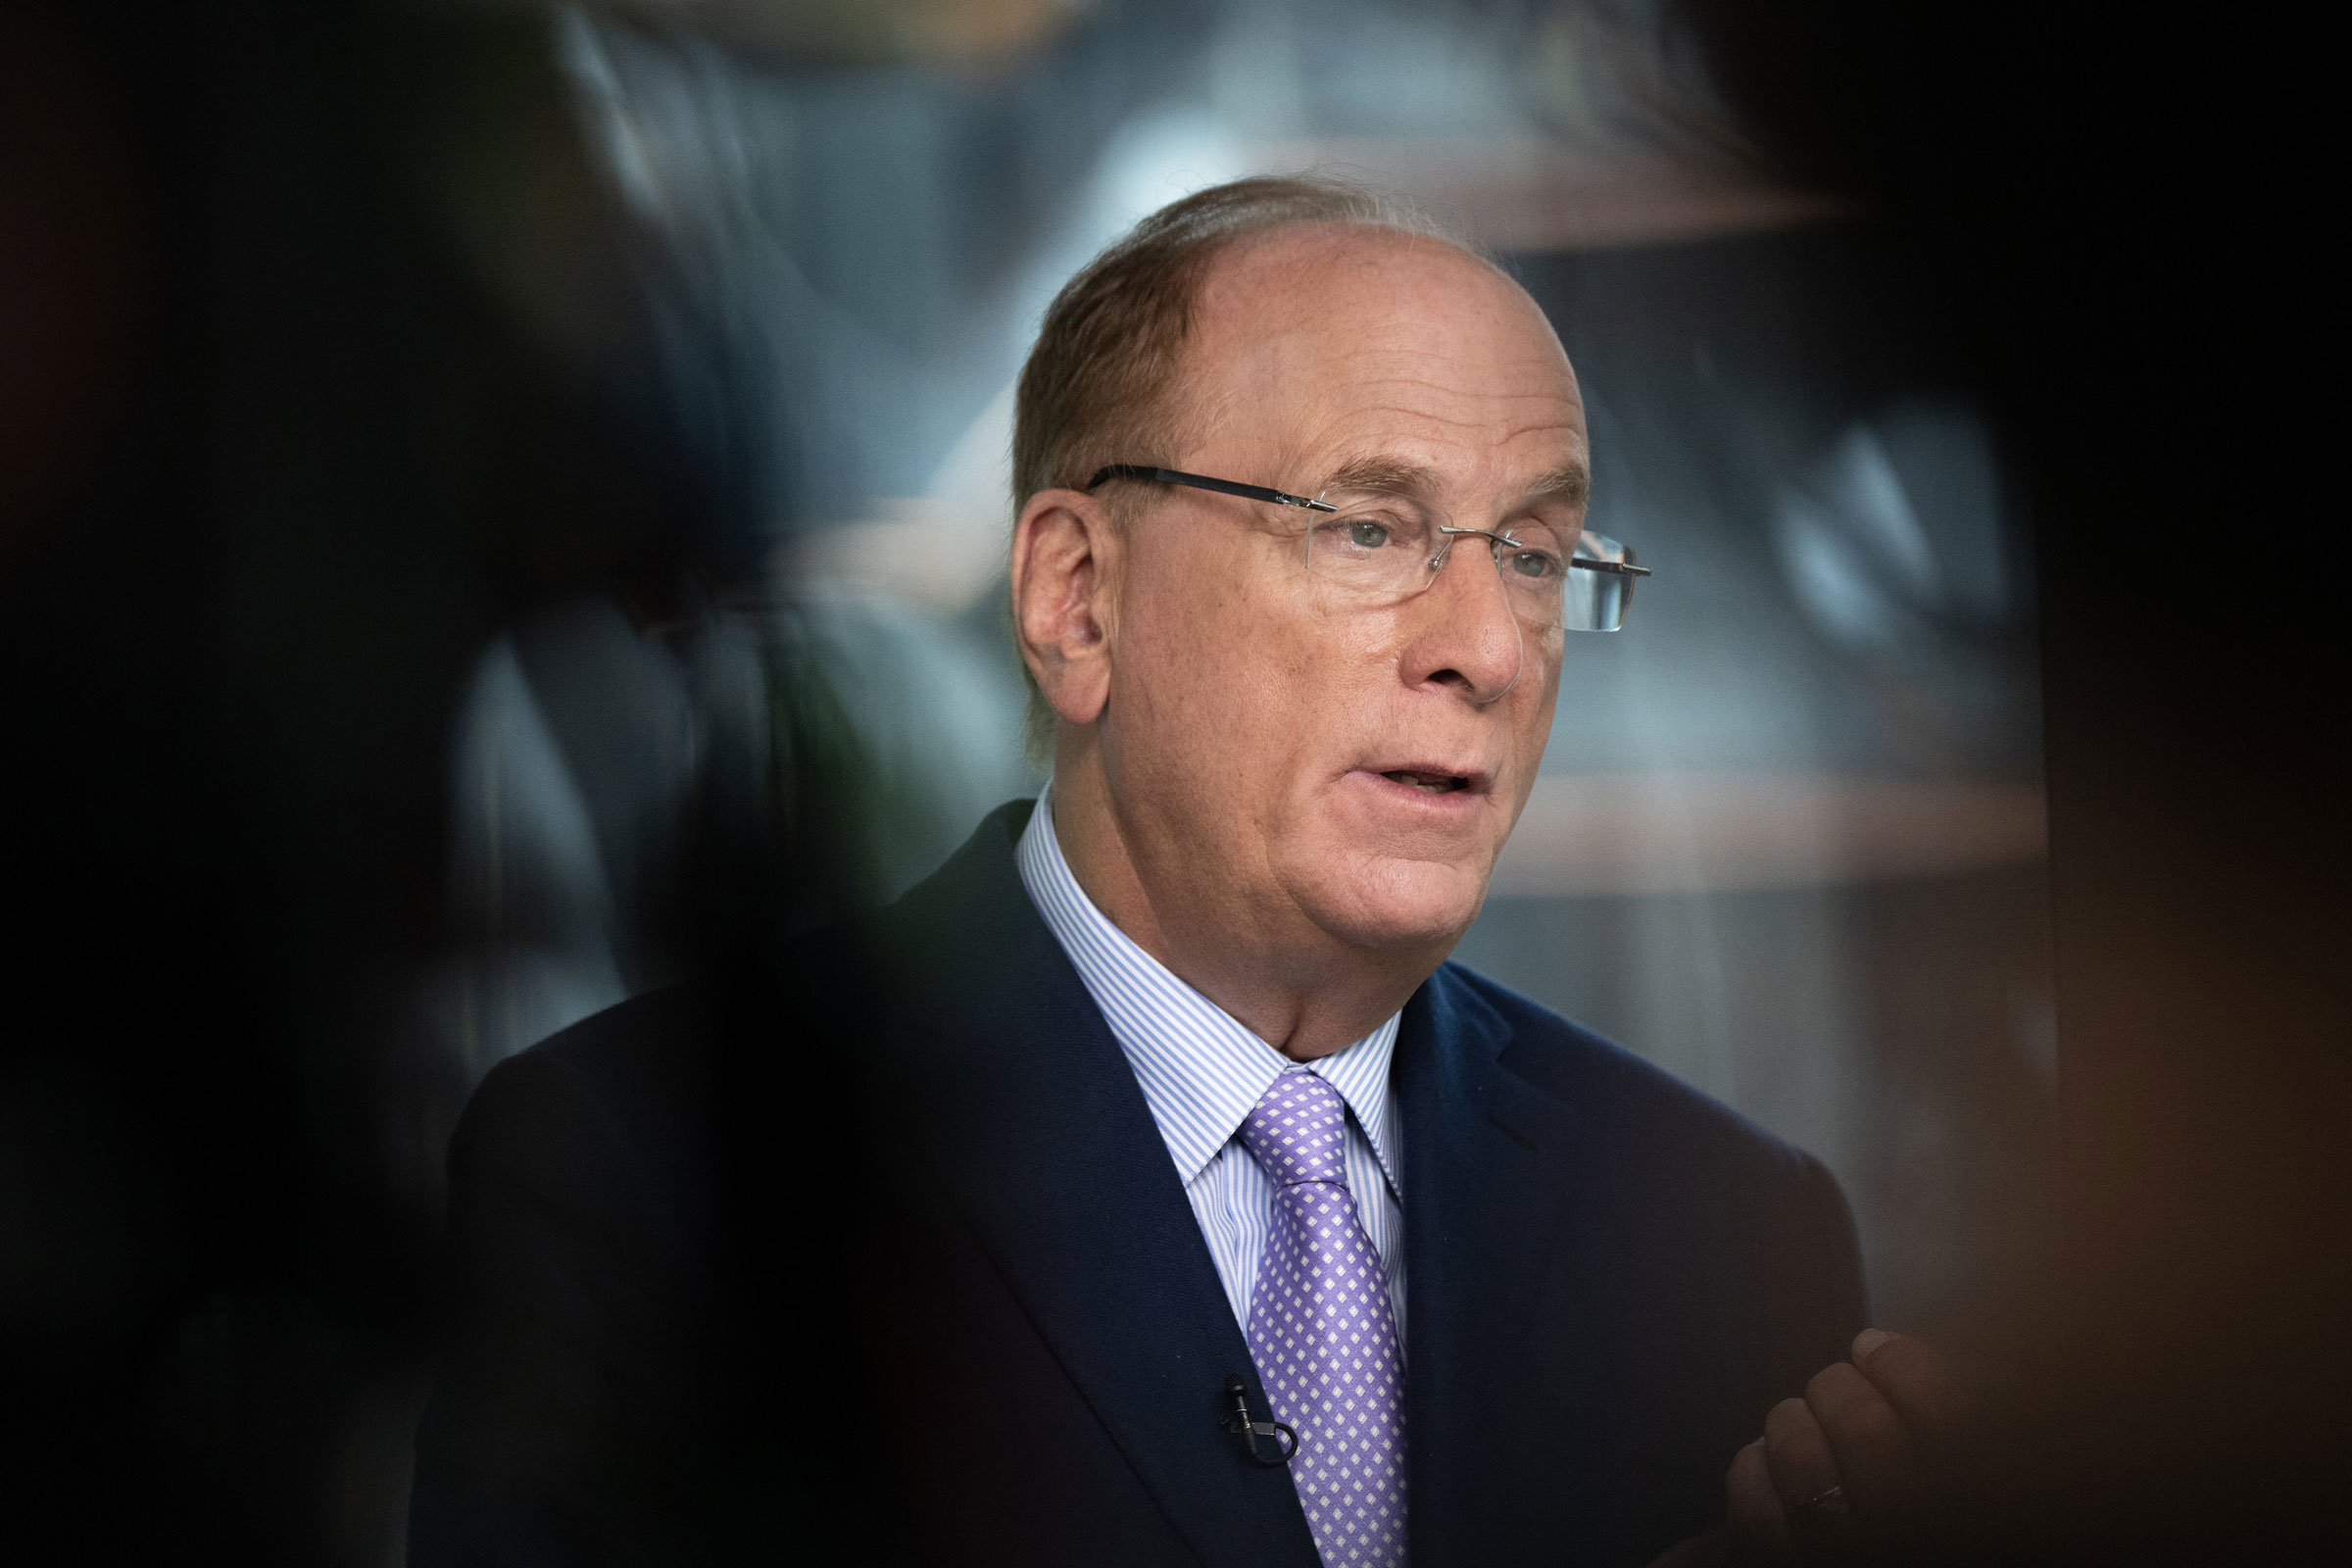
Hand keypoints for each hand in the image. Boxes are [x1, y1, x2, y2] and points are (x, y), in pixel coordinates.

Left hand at [1723, 1329, 1977, 1557]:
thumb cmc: (1889, 1494)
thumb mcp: (1937, 1456)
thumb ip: (1923, 1408)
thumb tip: (1875, 1343)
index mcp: (1956, 1491)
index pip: (1943, 1413)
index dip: (1899, 1364)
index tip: (1869, 1346)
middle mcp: (1907, 1529)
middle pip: (1865, 1430)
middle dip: (1835, 1389)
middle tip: (1833, 1392)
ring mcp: (1844, 1551)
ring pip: (1803, 1459)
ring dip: (1789, 1425)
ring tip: (1798, 1428)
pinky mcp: (1786, 1564)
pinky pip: (1755, 1504)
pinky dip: (1752, 1472)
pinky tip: (1768, 1471)